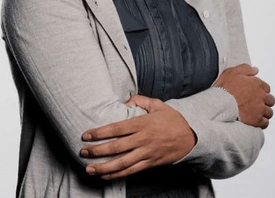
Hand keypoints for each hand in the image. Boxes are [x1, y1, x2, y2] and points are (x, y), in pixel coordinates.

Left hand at [80, 95, 195, 179]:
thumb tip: (125, 99)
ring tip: (89, 169)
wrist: (191, 138)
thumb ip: (140, 100)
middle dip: (97, 151)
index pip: (117, 129)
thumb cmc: (173, 119)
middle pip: (116, 147)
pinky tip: (105, 175)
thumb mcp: (158, 104)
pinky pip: (131, 171)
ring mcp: (146, 153)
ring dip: (103, 167)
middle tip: (83, 151)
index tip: (87, 135)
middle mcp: (143, 139)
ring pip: (122, 163)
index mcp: (143, 123)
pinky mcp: (150, 164)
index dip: (100, 132)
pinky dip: (117, 175)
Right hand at [214, 63, 274, 128]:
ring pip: (269, 112)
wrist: (219, 104)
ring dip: (264, 112)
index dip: (261, 90)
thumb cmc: (224, 88)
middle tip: (256, 103)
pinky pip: (265, 123)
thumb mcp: (232, 72)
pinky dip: (262, 122)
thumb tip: (255, 70)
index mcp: (256, 84)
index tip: (255, 92)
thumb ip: (245, 69)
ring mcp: (259, 109)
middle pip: (270, 100)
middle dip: (264, 101)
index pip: (267, 88)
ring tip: (256, 112)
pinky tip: (256, 121)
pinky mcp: (256, 120)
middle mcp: (261, 96)